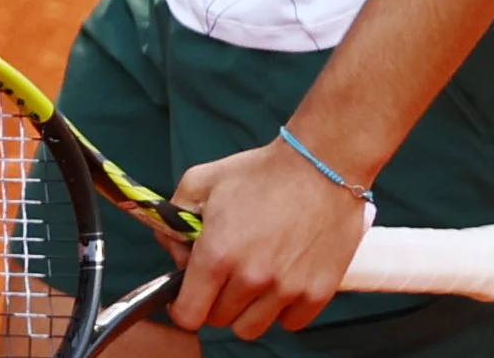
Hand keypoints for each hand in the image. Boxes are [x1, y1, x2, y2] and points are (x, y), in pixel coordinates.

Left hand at [163, 141, 371, 340]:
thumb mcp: (202, 181)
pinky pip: (290, 323)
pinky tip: (281, 281)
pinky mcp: (317, 293)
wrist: (321, 166)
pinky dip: (283, 309)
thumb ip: (174, 216)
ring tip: (254, 278)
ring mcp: (287, 289)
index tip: (189, 296)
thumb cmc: (262, 172)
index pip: (189, 314)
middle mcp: (251, 278)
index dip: (183, 306)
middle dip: (215, 300)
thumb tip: (172, 246)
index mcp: (218, 253)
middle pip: (219, 320)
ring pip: (252, 327)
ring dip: (248, 309)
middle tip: (226, 273)